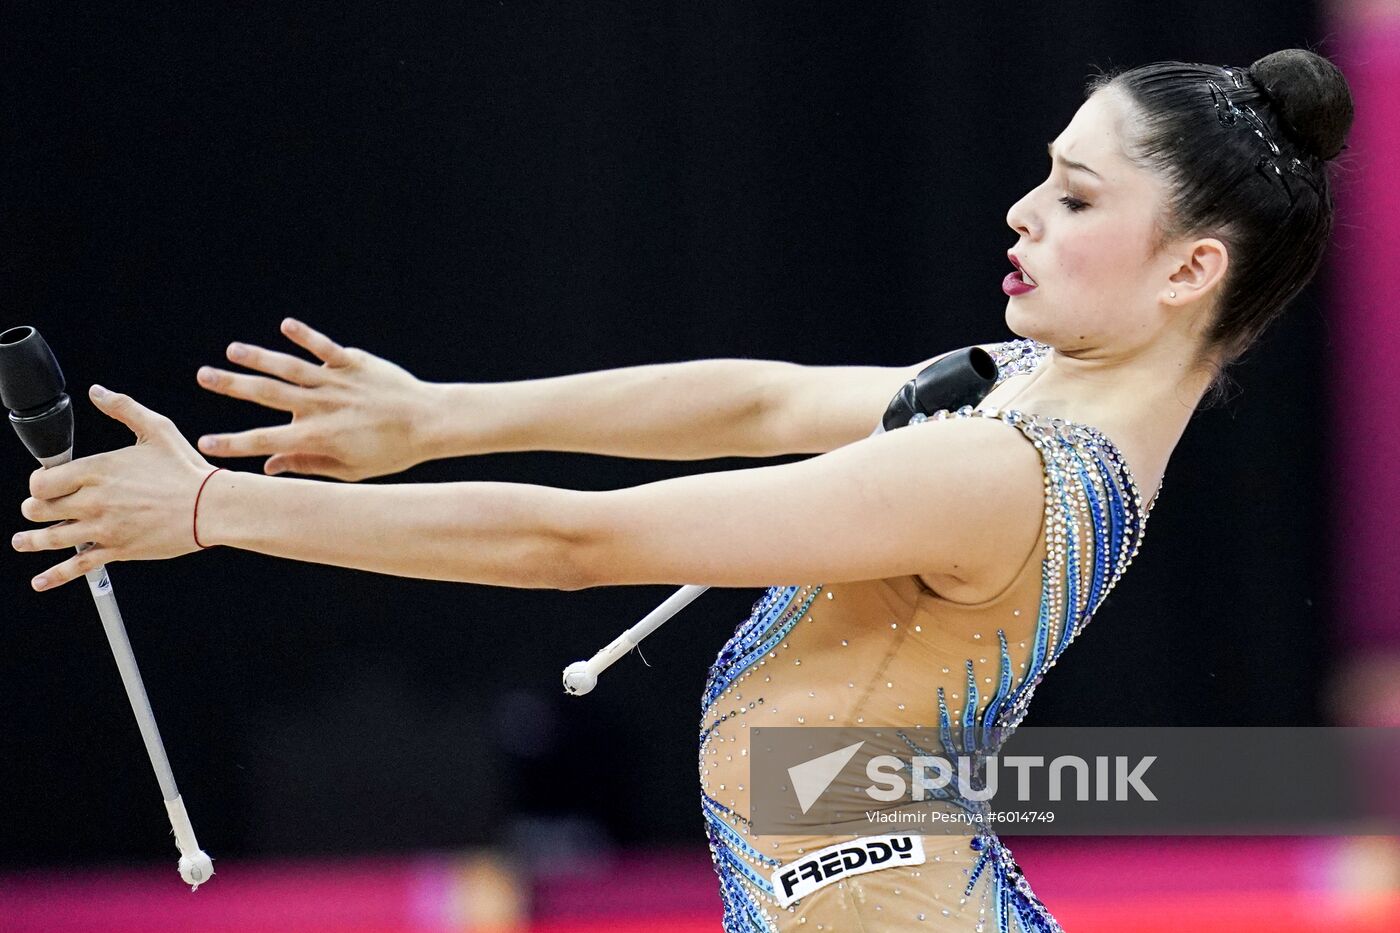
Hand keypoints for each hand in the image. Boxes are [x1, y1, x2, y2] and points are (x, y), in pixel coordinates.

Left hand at [12, 386, 215, 590]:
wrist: (211, 507)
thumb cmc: (187, 469)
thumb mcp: (156, 429)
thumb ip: (123, 408)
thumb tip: (98, 392)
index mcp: (97, 470)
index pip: (42, 481)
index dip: (39, 482)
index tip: (46, 482)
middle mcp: (93, 501)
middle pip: (40, 509)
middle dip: (35, 508)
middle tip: (38, 509)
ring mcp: (103, 528)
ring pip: (51, 538)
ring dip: (31, 540)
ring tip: (22, 541)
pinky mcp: (117, 550)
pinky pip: (77, 566)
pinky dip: (54, 576)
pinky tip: (41, 580)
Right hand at [195, 318, 432, 480]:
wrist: (428, 422)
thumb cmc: (390, 451)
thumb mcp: (350, 470)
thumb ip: (308, 465)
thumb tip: (270, 465)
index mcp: (317, 436)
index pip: (266, 440)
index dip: (234, 443)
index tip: (205, 444)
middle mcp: (321, 406)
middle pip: (268, 395)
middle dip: (232, 386)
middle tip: (202, 376)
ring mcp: (336, 382)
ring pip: (290, 367)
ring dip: (259, 357)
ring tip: (232, 351)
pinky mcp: (353, 362)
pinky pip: (324, 347)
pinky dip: (305, 336)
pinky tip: (284, 325)